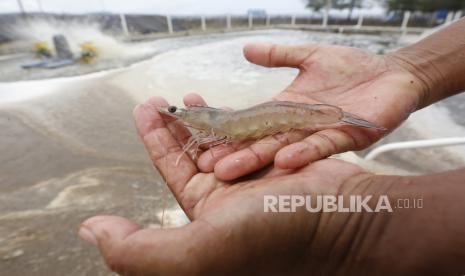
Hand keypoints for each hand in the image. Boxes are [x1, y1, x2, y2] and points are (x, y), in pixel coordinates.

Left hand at [78, 96, 377, 275]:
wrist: (342, 221)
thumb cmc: (272, 239)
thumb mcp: (196, 254)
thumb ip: (138, 250)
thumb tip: (92, 231)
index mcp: (203, 224)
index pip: (171, 174)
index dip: (155, 141)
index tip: (144, 110)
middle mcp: (226, 203)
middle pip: (191, 155)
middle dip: (174, 127)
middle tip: (158, 100)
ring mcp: (255, 180)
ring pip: (222, 142)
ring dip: (202, 119)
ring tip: (185, 98)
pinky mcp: (279, 163)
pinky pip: (252, 135)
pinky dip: (237, 118)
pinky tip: (231, 105)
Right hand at [197, 43, 424, 180]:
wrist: (394, 75)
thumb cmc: (353, 67)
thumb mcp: (309, 56)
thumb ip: (279, 55)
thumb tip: (245, 49)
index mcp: (287, 108)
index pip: (251, 120)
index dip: (228, 129)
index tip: (202, 138)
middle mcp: (298, 126)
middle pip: (261, 140)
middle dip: (234, 153)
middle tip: (208, 167)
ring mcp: (319, 134)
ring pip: (283, 149)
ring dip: (258, 160)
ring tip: (231, 171)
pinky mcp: (344, 137)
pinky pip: (319, 146)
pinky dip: (302, 154)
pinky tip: (283, 161)